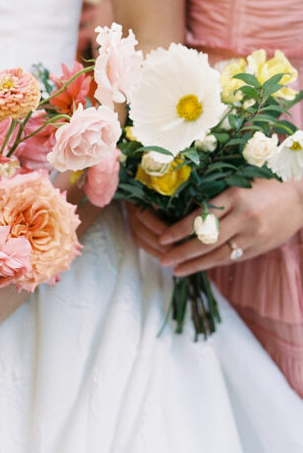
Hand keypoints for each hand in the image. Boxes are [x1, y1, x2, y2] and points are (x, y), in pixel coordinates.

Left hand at [127, 177, 302, 275]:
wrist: (300, 199)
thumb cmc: (265, 184)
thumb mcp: (240, 181)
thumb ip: (216, 194)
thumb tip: (181, 205)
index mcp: (235, 196)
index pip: (202, 217)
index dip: (180, 230)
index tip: (163, 238)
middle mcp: (244, 217)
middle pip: (208, 240)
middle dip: (183, 253)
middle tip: (163, 260)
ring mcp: (253, 235)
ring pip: (220, 255)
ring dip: (195, 265)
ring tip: (175, 271)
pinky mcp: (260, 248)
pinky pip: (233, 258)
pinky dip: (213, 264)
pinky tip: (198, 267)